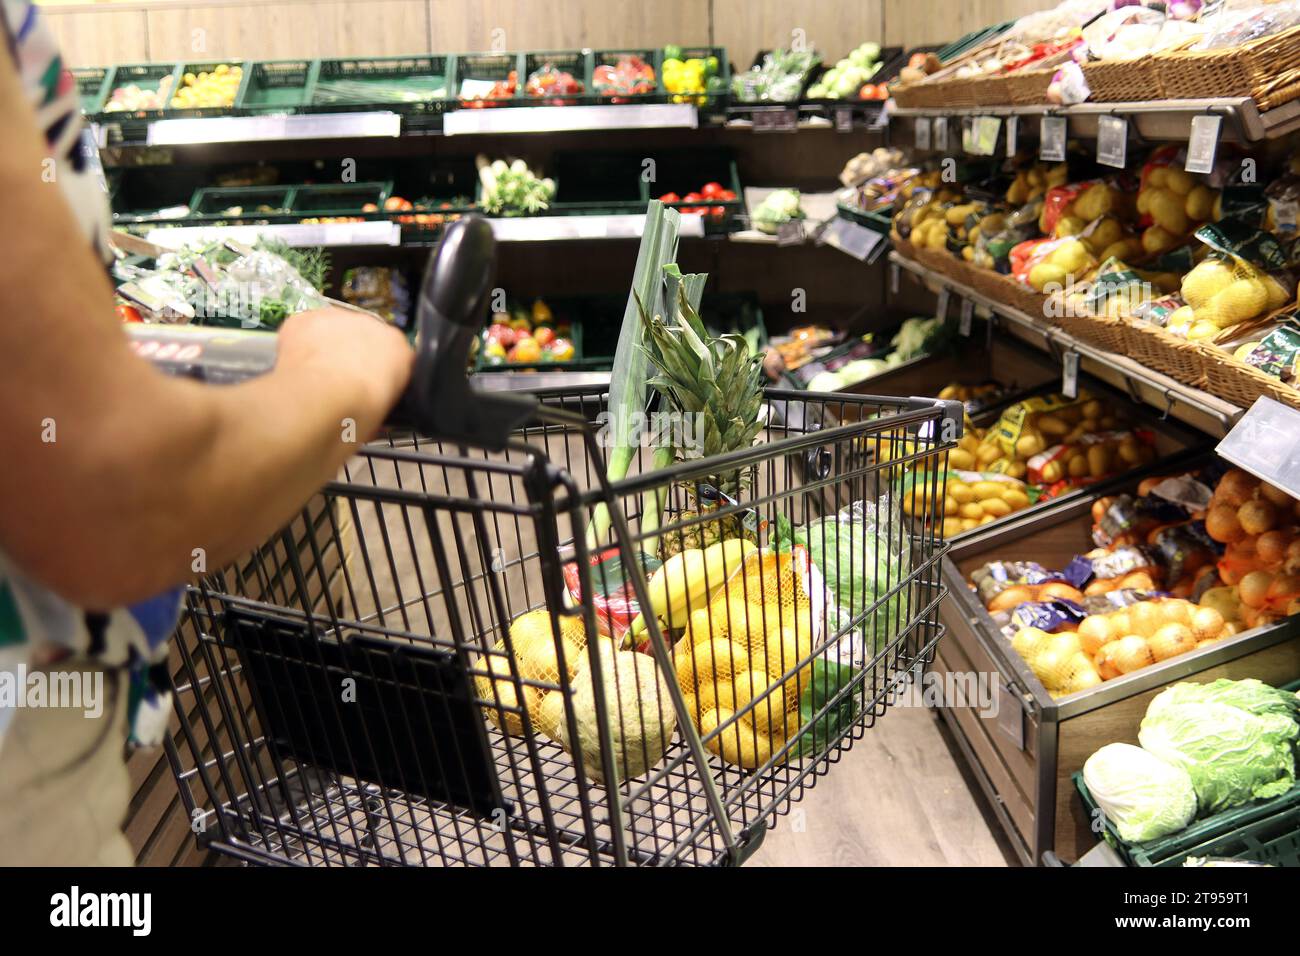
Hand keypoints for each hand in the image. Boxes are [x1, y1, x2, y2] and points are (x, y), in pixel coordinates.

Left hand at [277, 306, 413, 426]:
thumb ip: (380, 400)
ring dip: (326, 348)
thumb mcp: (383, 415)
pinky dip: (299, 343)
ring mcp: (338, 318)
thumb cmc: (358, 415)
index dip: (377, 373)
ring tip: (313, 377)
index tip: (366, 389)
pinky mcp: (307, 318)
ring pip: (333, 329)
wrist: (322, 400)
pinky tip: (296, 365)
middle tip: (338, 385)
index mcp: (400, 350)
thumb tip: (368, 408)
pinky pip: (304, 327)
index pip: (392, 356)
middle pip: (363, 337)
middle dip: (352, 356)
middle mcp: (373, 325)